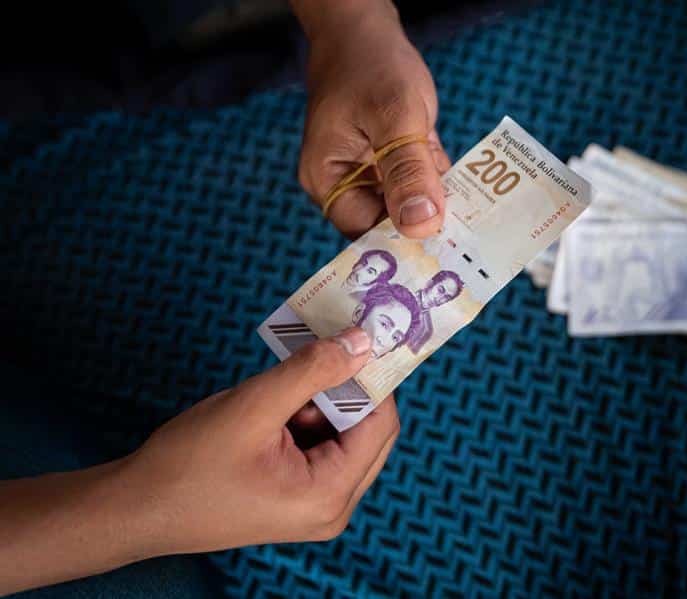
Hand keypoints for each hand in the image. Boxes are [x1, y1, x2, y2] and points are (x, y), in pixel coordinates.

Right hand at [130, 328, 398, 553]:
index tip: (360, 337)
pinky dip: (304, 417)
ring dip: (321, 402)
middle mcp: (332, 507)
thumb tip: (362, 343)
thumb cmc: (188, 464)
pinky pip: (318, 447)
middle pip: (368, 432)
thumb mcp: (254, 406)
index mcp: (330, 495)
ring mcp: (314, 505)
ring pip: (342, 436)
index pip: (381, 425)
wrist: (136, 508)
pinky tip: (272, 405)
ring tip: (280, 387)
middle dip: (346, 389)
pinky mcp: (295, 497)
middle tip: (322, 349)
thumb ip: (312, 371)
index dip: (373, 379)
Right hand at [293, 1, 451, 238]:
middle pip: (387, 223)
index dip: (402, 240)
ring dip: (440, 205)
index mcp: (327, 179)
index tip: (445, 246)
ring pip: (408, 205)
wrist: (365, 28)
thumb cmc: (371, 63)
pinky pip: (418, 184)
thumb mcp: (395, 116)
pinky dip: (441, 183)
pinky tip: (468, 186)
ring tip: (476, 214)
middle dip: (427, 223)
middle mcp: (345, 182)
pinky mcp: (391, 161)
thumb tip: (421, 227)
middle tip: (471, 233)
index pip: (365, 232)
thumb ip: (408, 171)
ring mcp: (369, 172)